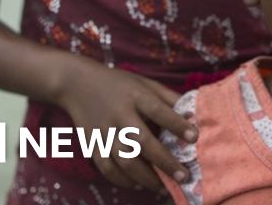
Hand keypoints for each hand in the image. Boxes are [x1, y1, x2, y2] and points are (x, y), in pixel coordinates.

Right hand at [55, 58, 195, 192]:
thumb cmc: (118, 84)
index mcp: (135, 96)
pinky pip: (107, 168)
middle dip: (164, 161)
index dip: (176, 124)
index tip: (195, 138)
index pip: (158, 111)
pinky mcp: (92, 145)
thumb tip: (194, 113)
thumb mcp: (144, 83)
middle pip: (142, 141)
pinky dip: (123, 180)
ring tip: (164, 187)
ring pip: (124, 160)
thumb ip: (168, 97)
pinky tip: (140, 184)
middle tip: (183, 176)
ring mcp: (103, 132)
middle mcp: (119, 115)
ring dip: (146, 177)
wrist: (76, 84)